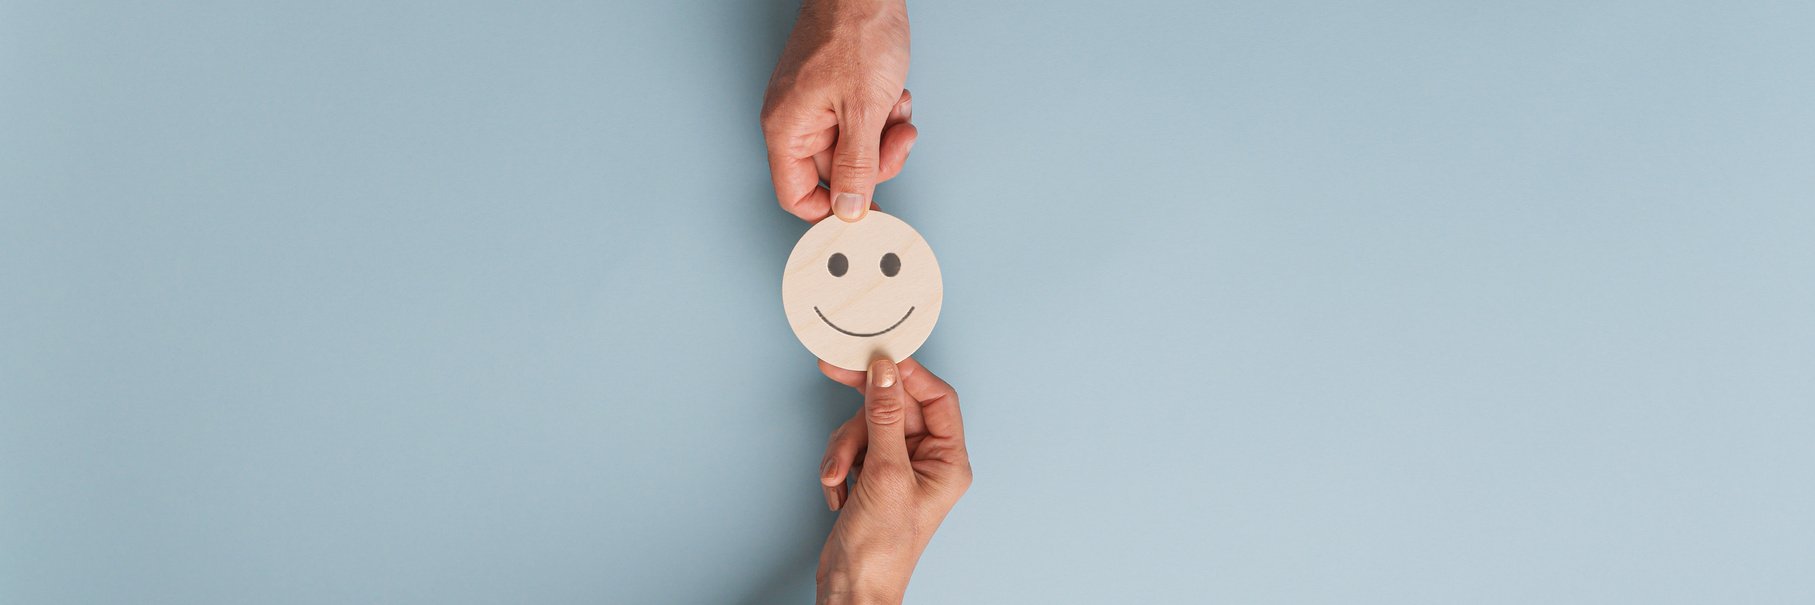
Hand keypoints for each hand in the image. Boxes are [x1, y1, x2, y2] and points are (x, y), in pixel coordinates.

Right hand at [762, 0, 916, 222]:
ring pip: (856, 148)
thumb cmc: (854, 32)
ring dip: (884, 136)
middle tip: (896, 142)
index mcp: (788, 129)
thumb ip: (857, 166)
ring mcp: (818, 106)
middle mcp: (797, 120)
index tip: (864, 215)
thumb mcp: (863, 111)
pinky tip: (893, 95)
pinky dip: (884, 116)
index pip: (797, 195)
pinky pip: (863, 123)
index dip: (831, 211)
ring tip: (895, 108)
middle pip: (837, 172)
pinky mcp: (838, 93)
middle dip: (874, 161)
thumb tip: (849, 211)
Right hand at [814, 358, 970, 603]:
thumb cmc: (881, 547)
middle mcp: (927, 460)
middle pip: (894, 406)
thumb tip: (885, 371)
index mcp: (948, 460)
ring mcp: (897, 467)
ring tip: (837, 476)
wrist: (851, 587)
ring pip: (866, 426)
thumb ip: (884, 417)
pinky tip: (837, 492)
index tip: (878, 355)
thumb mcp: (885, 474)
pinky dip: (838, 466)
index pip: (937, 398)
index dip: (908, 373)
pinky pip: (851, 448)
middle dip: (862, 413)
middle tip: (833, 369)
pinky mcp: (871, 476)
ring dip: (844, 448)